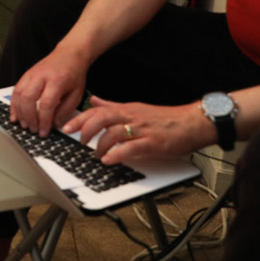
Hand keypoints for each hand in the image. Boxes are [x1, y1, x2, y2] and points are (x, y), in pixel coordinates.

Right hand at [9, 44, 89, 135]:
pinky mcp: (25, 75)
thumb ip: (65, 110)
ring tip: (24, 125)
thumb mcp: (77, 94)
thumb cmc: (74, 74)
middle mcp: (41, 76)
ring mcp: (31, 74)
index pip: (46, 103)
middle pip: (28, 98)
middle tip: (33, 129)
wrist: (69, 55)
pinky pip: (15, 90)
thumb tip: (54, 125)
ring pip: (18, 94)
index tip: (44, 132)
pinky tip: (15, 115)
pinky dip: (14, 104)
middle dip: (29, 117)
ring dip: (19, 112)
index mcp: (57, 81)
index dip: (44, 120)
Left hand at [63, 96, 215, 165]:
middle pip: (101, 118)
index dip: (80, 118)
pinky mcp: (152, 142)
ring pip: (114, 133)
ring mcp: (142, 129)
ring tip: (95, 155)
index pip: (97, 110)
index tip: (67, 126)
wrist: (192, 123)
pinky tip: (109, 160)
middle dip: (85, 129)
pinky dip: (117, 154)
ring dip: (101, 145)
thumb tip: (94, 100)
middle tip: (78, 140)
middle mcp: (131, 117)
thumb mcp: (135, 108)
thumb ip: (112, 106)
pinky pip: (131, 147)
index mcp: (126, 109)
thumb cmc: (164, 118)